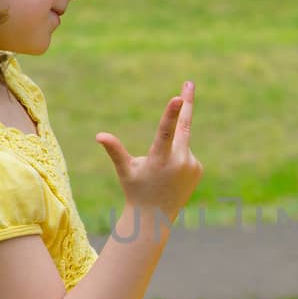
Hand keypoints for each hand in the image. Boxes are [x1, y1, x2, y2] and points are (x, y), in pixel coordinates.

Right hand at [95, 81, 201, 222]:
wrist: (156, 217)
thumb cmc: (136, 190)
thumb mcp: (124, 170)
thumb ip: (115, 150)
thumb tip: (99, 135)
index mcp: (160, 158)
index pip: (166, 132)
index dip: (172, 113)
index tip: (178, 98)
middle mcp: (179, 161)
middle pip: (184, 126)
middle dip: (186, 103)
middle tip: (189, 81)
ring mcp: (191, 165)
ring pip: (181, 142)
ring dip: (171, 148)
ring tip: (162, 171)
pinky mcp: (198, 168)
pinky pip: (187, 153)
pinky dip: (178, 157)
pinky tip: (172, 175)